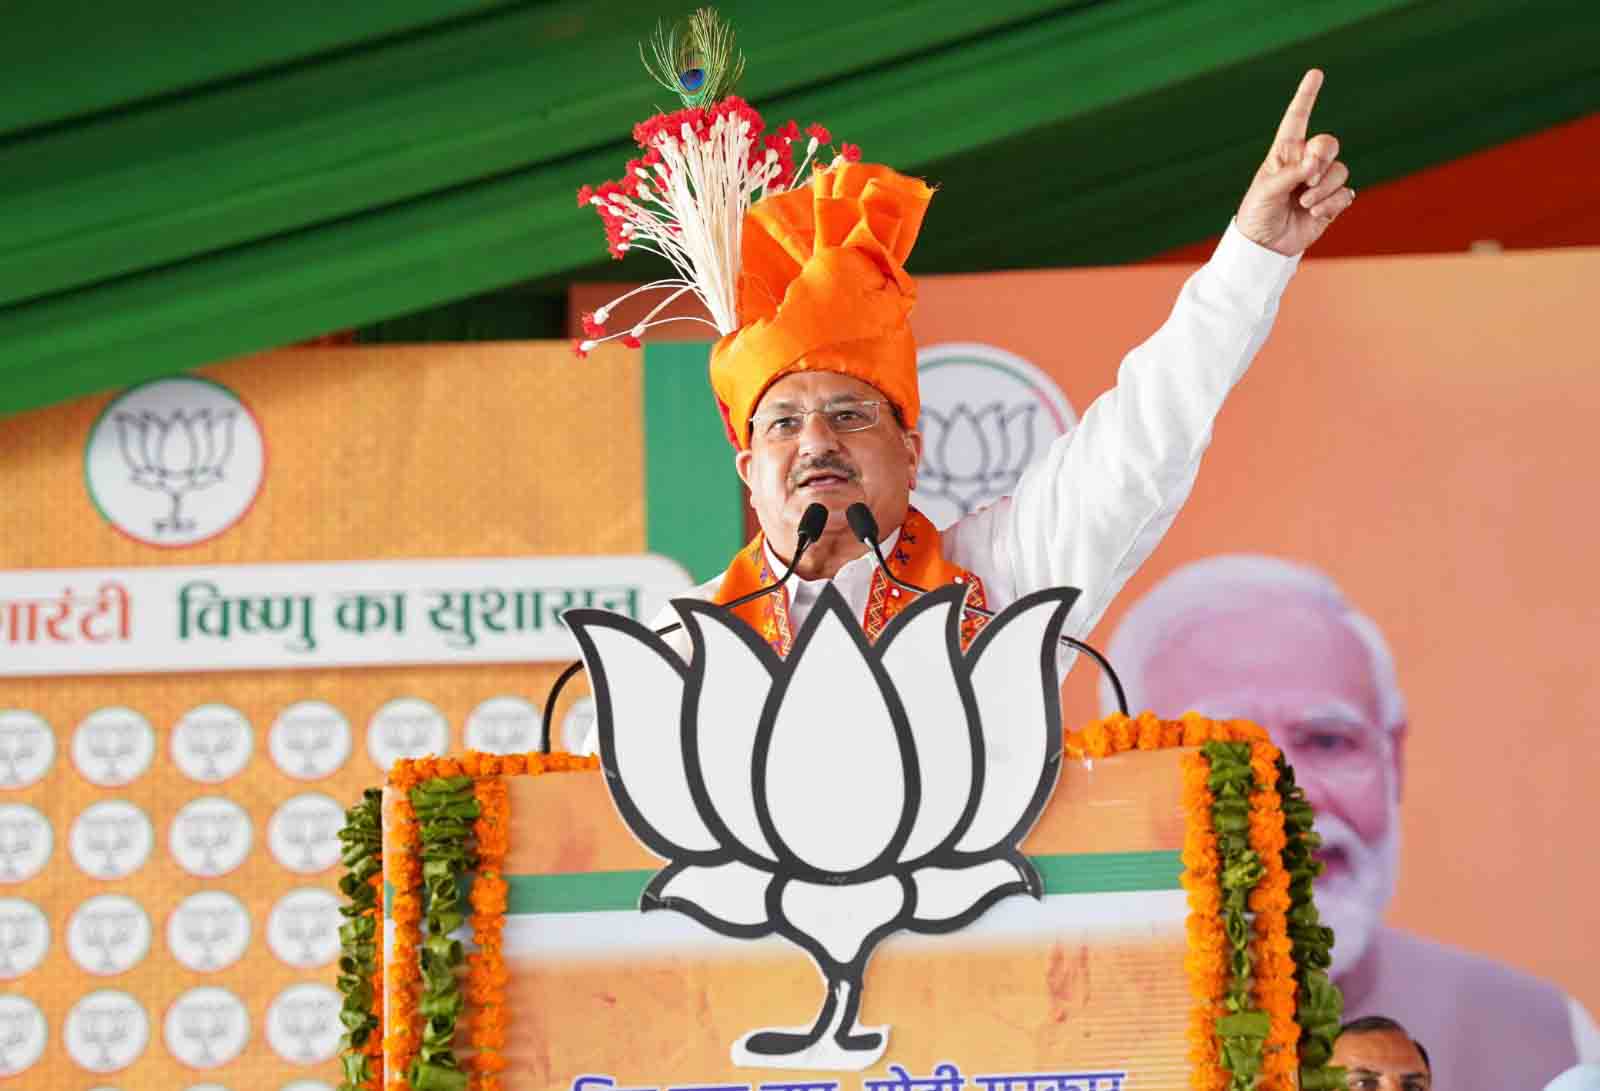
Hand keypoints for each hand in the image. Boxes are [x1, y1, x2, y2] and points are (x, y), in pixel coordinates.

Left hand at [1235, 69, 1353, 255]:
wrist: (1265, 246)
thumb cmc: (1257, 214)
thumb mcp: (1267, 191)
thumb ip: (1291, 174)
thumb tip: (1315, 163)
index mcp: (1284, 154)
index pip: (1297, 119)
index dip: (1306, 96)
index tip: (1315, 73)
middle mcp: (1304, 164)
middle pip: (1329, 144)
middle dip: (1323, 156)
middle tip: (1309, 176)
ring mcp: (1319, 182)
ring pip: (1339, 171)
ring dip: (1324, 188)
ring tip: (1304, 203)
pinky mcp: (1331, 202)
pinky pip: (1345, 193)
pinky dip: (1331, 204)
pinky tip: (1314, 214)